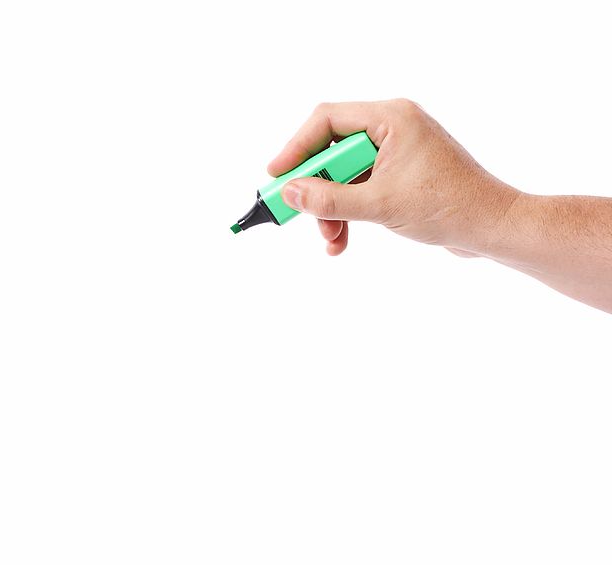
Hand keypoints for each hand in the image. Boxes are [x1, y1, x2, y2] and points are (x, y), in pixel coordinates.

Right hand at [268, 99, 520, 255]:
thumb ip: (330, 199)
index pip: (328, 120)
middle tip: (296, 213)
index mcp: (392, 118)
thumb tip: (290, 193)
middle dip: (316, 189)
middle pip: (332, 151)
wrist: (493, 228)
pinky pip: (361, 189)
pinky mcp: (401, 176)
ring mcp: (398, 152)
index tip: (277, 175)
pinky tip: (342, 240)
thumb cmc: (450, 207)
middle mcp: (393, 128)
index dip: (297, 147)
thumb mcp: (380, 205)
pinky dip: (348, 213)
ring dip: (331, 209)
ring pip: (344, 175)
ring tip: (331, 238)